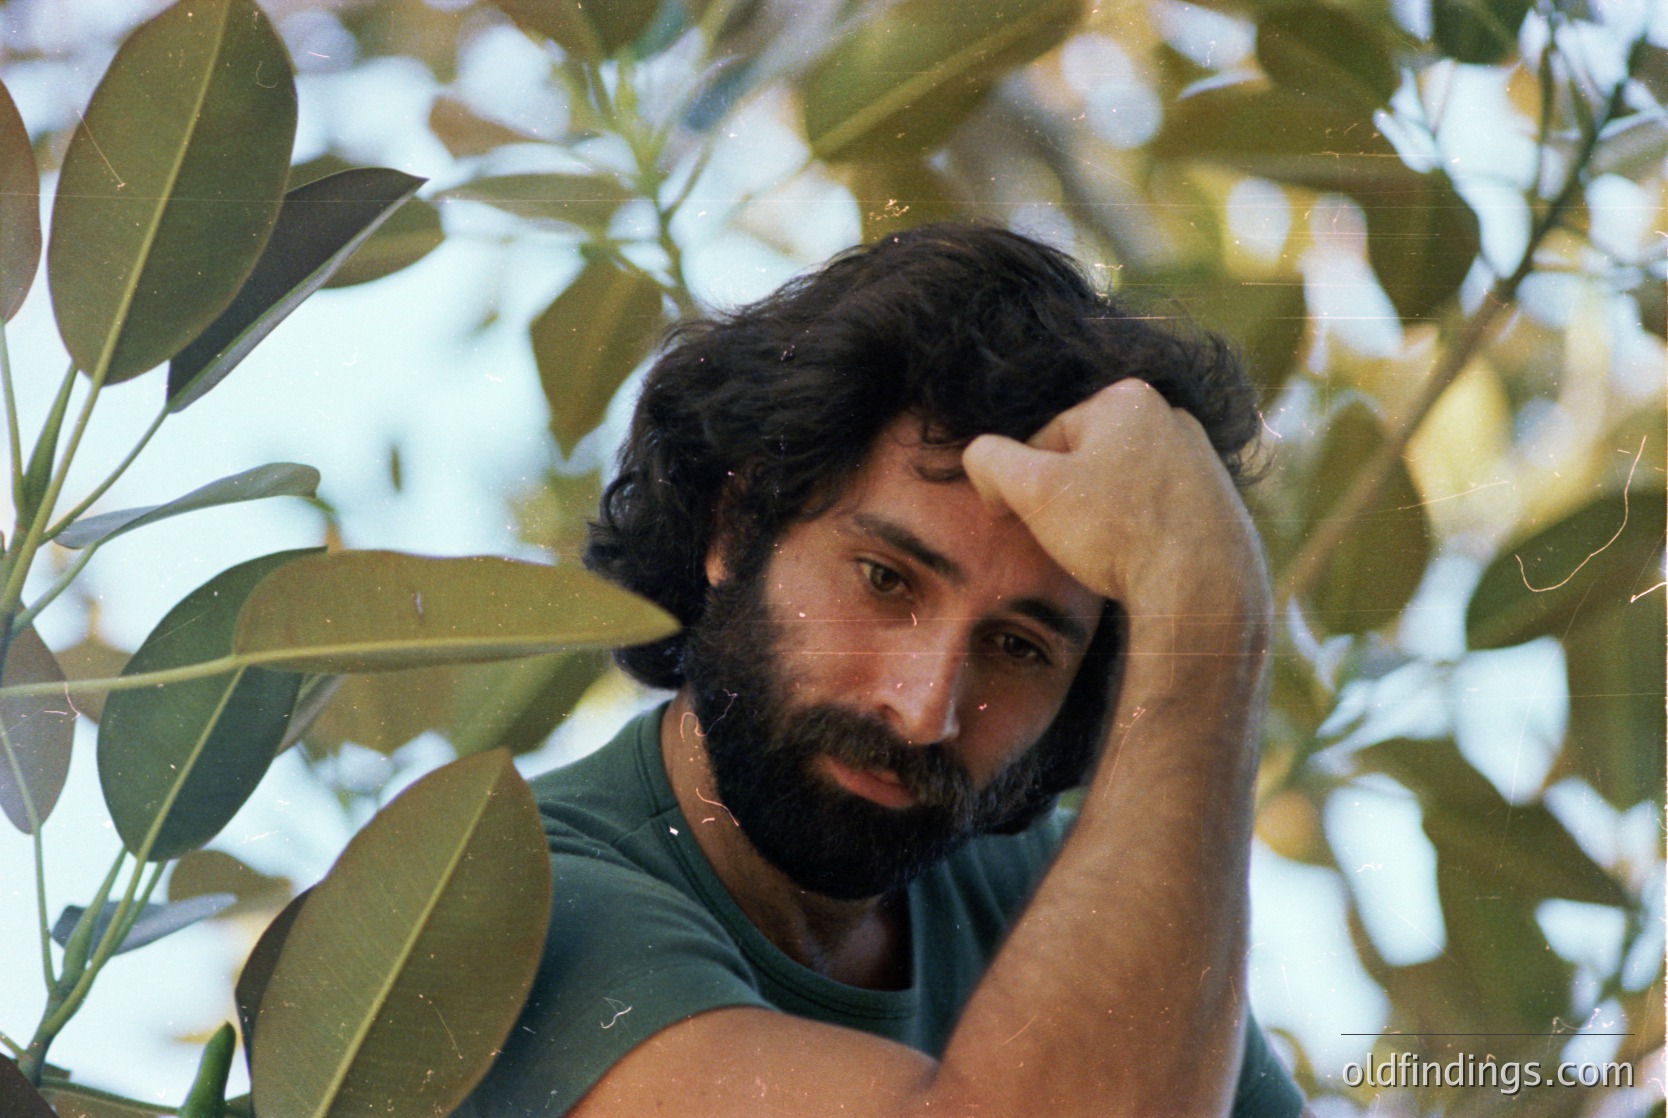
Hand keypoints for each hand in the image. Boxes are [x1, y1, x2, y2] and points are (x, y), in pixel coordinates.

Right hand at [961, 380, 1268, 621]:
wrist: (1204, 587)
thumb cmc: (1117, 532)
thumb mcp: (1032, 491)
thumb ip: (990, 460)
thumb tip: (979, 455)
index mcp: (1127, 398)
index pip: (1045, 438)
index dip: (1023, 485)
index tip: (1021, 522)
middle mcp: (1172, 417)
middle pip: (1086, 459)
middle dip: (1067, 499)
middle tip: (1065, 542)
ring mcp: (1201, 459)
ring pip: (1120, 486)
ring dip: (1100, 517)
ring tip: (1101, 554)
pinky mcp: (1219, 500)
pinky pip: (1155, 510)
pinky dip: (1137, 532)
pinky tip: (1135, 561)